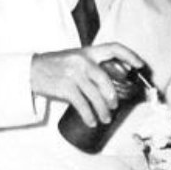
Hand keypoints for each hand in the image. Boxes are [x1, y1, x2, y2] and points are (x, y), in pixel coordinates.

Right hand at [30, 42, 145, 126]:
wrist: (30, 70)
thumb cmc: (56, 66)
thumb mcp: (75, 59)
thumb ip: (92, 66)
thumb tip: (113, 85)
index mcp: (88, 52)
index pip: (113, 48)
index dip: (130, 56)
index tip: (140, 66)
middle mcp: (82, 60)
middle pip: (106, 80)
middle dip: (113, 96)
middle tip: (114, 107)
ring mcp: (73, 73)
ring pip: (96, 95)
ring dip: (103, 111)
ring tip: (104, 119)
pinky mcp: (65, 87)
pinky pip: (83, 105)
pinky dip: (89, 115)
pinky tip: (92, 121)